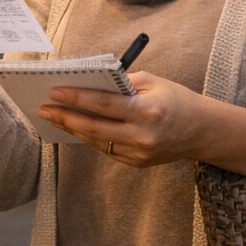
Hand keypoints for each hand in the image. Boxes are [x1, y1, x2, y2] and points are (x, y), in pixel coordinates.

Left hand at [39, 71, 213, 166]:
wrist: (203, 131)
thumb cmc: (177, 100)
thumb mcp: (153, 82)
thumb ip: (122, 82)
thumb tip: (89, 81)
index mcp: (147, 111)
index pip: (104, 104)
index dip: (77, 98)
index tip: (54, 92)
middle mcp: (142, 136)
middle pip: (94, 128)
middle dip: (65, 117)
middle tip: (43, 108)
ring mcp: (139, 154)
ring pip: (96, 141)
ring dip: (72, 128)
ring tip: (53, 116)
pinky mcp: (137, 164)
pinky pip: (107, 149)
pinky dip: (90, 137)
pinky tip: (76, 126)